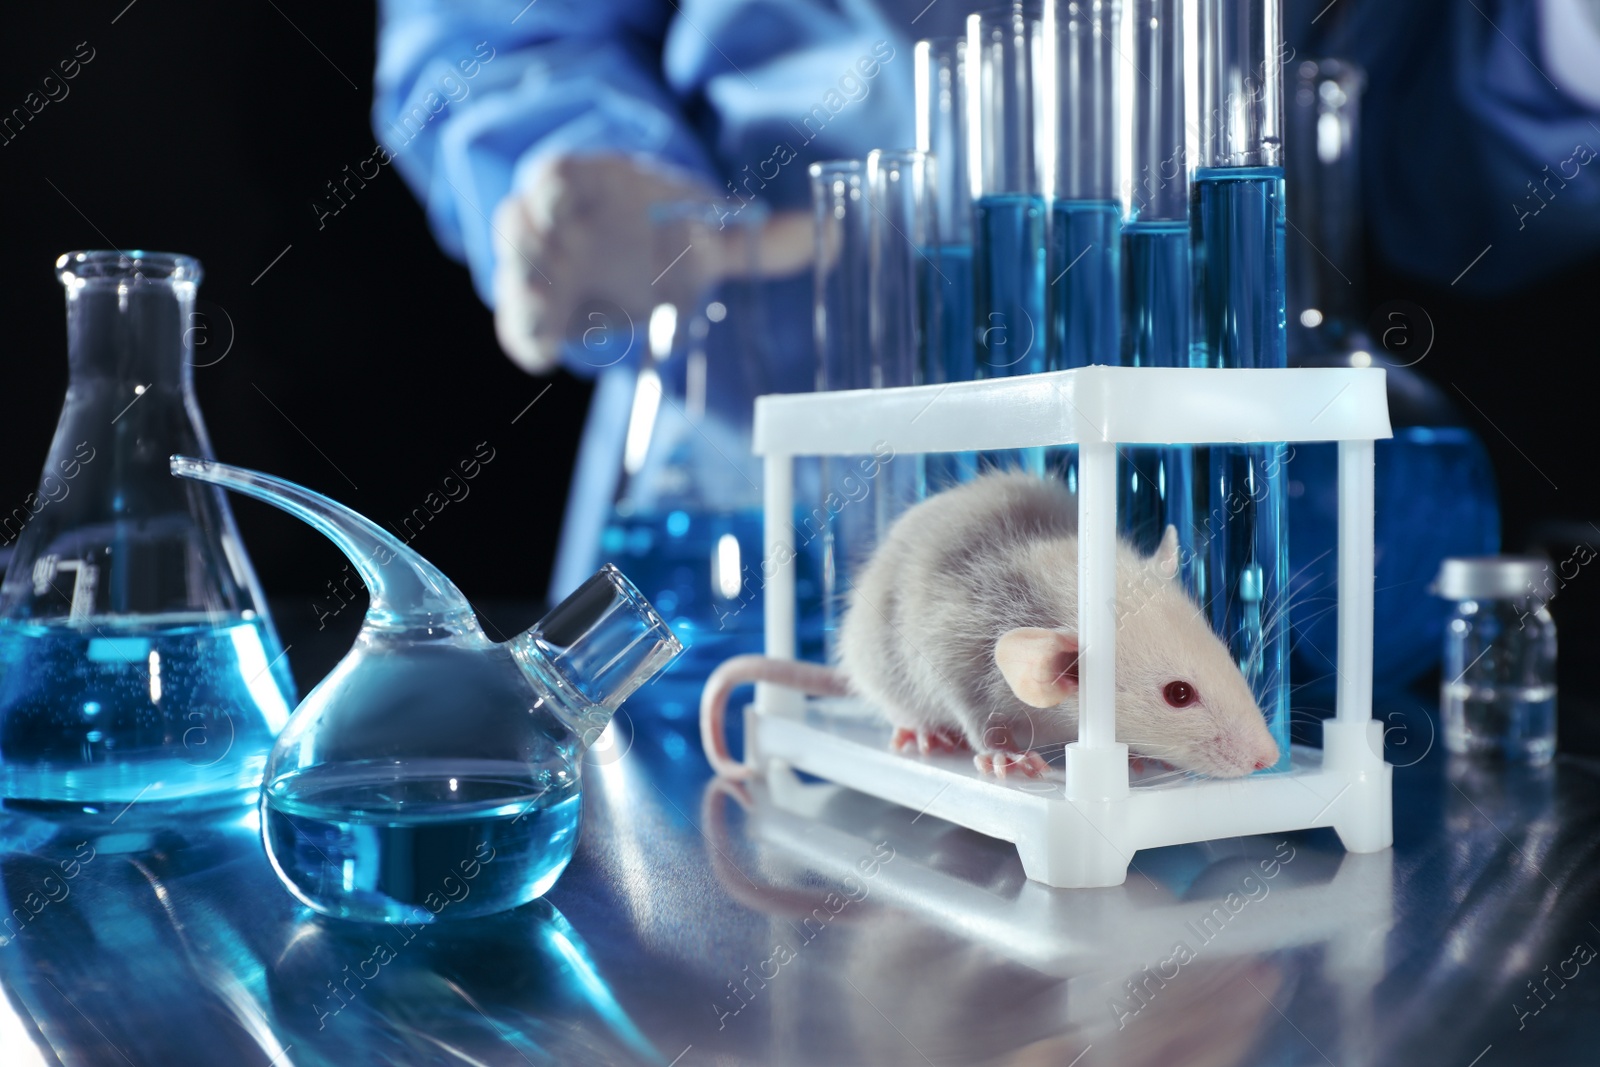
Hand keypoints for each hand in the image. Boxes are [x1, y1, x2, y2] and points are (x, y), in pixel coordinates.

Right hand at [491, 153, 811, 373]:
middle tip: (551, 261)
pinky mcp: (534, 310)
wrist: (625, 258)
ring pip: (512, 273)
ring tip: (545, 310)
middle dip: (529, 242)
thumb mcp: (708, 232)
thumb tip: (834, 237)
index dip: (551, 187)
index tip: (560, 201)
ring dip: (526, 289)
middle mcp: (552, 222)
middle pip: (518, 222)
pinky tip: (548, 348)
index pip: (554, 174)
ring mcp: (536, 267)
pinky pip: (520, 326)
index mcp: (588, 184)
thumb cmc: (661, 233)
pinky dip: (528, 334)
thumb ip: (761, 241)